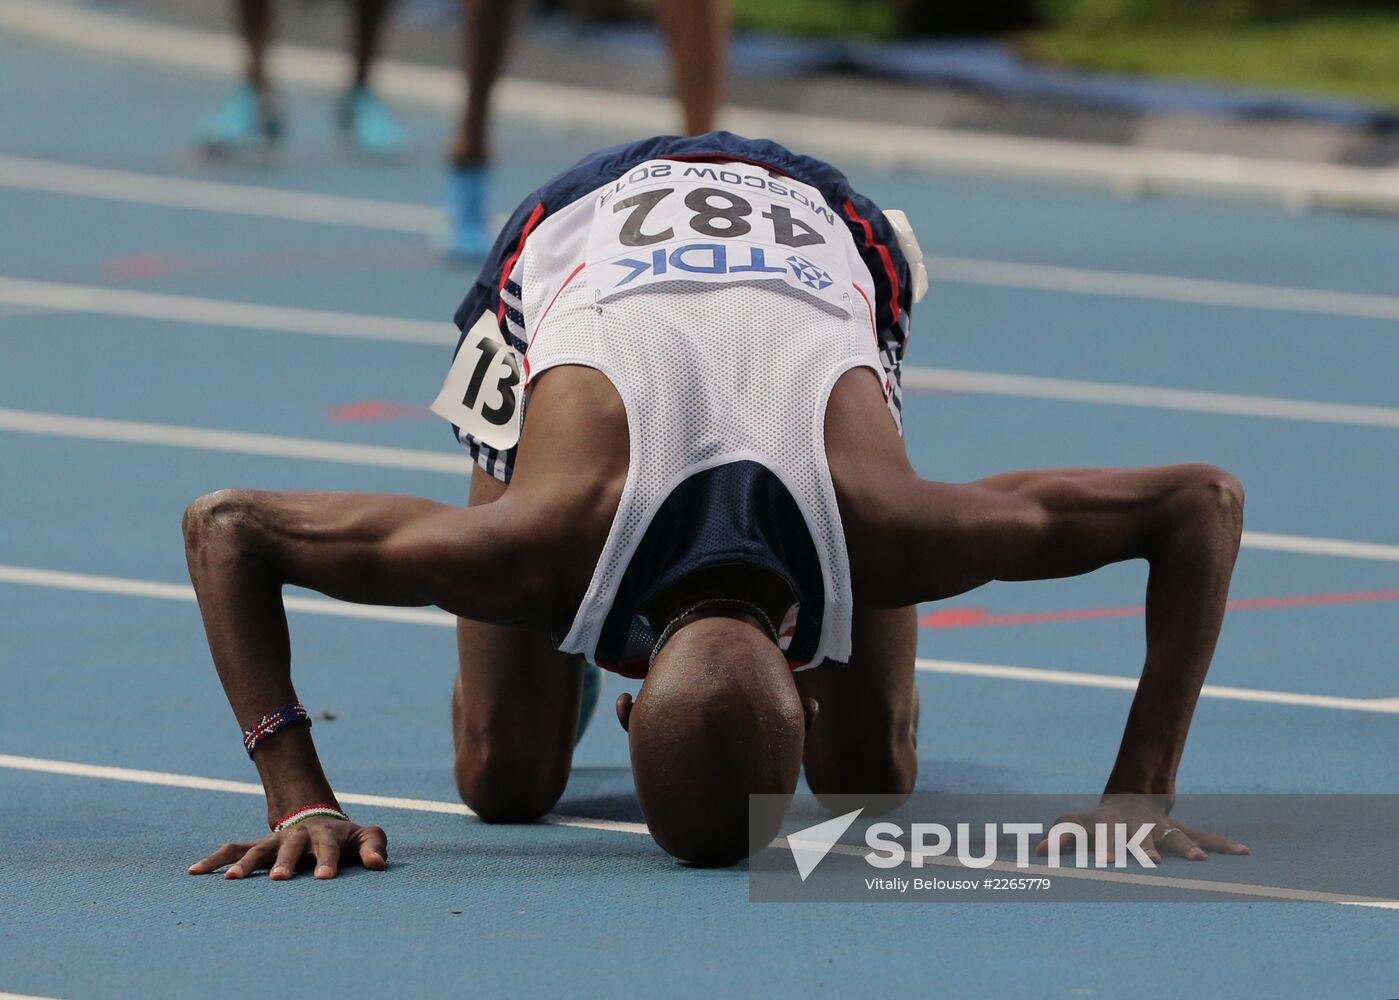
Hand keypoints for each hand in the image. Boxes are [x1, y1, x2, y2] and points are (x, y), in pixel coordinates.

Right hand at [187, 818, 387, 879]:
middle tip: (281, 879)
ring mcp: (275, 840)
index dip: (327, 861)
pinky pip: (232, 850)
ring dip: (245, 864)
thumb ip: (374, 847)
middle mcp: (297, 836)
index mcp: (325, 834)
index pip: (328, 847)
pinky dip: (213, 859)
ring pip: (257, 849)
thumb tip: (378, 865)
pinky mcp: (258, 848)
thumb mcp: (366, 837)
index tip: (325, 879)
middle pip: (290, 847)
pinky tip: (193, 871)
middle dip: (286, 862)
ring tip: (232, 880)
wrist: (319, 820)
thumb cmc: (346, 838)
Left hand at [1034, 793, 1248, 863]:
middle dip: (1147, 850)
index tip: (1106, 863)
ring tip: (1201, 860)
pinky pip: (1205, 836)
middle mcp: (1138, 828)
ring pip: (1176, 837)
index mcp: (1112, 828)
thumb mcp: (1077, 824)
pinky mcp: (1181, 831)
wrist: (1132, 794)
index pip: (1106, 839)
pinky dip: (1223, 843)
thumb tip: (1036, 852)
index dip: (1105, 849)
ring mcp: (1162, 829)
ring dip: (1187, 848)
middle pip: (1142, 839)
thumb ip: (1058, 837)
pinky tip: (1244, 852)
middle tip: (1154, 862)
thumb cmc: (1100, 820)